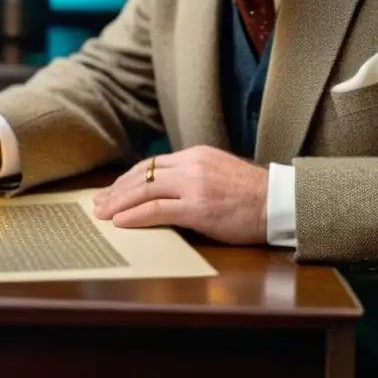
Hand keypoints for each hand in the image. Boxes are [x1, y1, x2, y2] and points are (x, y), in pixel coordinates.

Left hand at [92, 145, 268, 245]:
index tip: (113, 190)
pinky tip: (121, 222)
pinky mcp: (198, 207)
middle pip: (143, 174)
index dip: (129, 179)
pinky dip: (135, 215)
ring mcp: (194, 185)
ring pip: (145, 190)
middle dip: (117, 190)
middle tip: (98, 202)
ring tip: (102, 214)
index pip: (152, 164)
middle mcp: (191, 165)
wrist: (279, 201)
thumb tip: (168, 191)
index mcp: (195, 155)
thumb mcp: (218, 173)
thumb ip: (194, 176)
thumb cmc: (253, 195)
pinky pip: (158, 209)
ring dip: (119, 203)